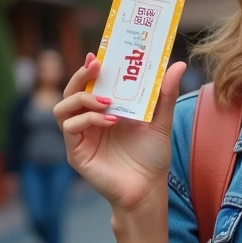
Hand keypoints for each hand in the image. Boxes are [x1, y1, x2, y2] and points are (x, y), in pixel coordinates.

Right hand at [54, 52, 186, 213]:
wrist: (148, 189)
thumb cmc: (152, 156)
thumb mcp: (160, 120)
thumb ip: (165, 93)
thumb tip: (178, 64)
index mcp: (104, 109)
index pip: (91, 83)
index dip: (91, 67)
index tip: (100, 53)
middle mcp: (89, 120)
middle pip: (71, 90)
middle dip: (80, 75)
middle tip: (97, 64)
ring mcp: (81, 136)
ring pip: (63, 107)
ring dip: (82, 98)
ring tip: (106, 100)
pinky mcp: (76, 153)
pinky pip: (70, 128)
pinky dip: (88, 119)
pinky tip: (109, 121)